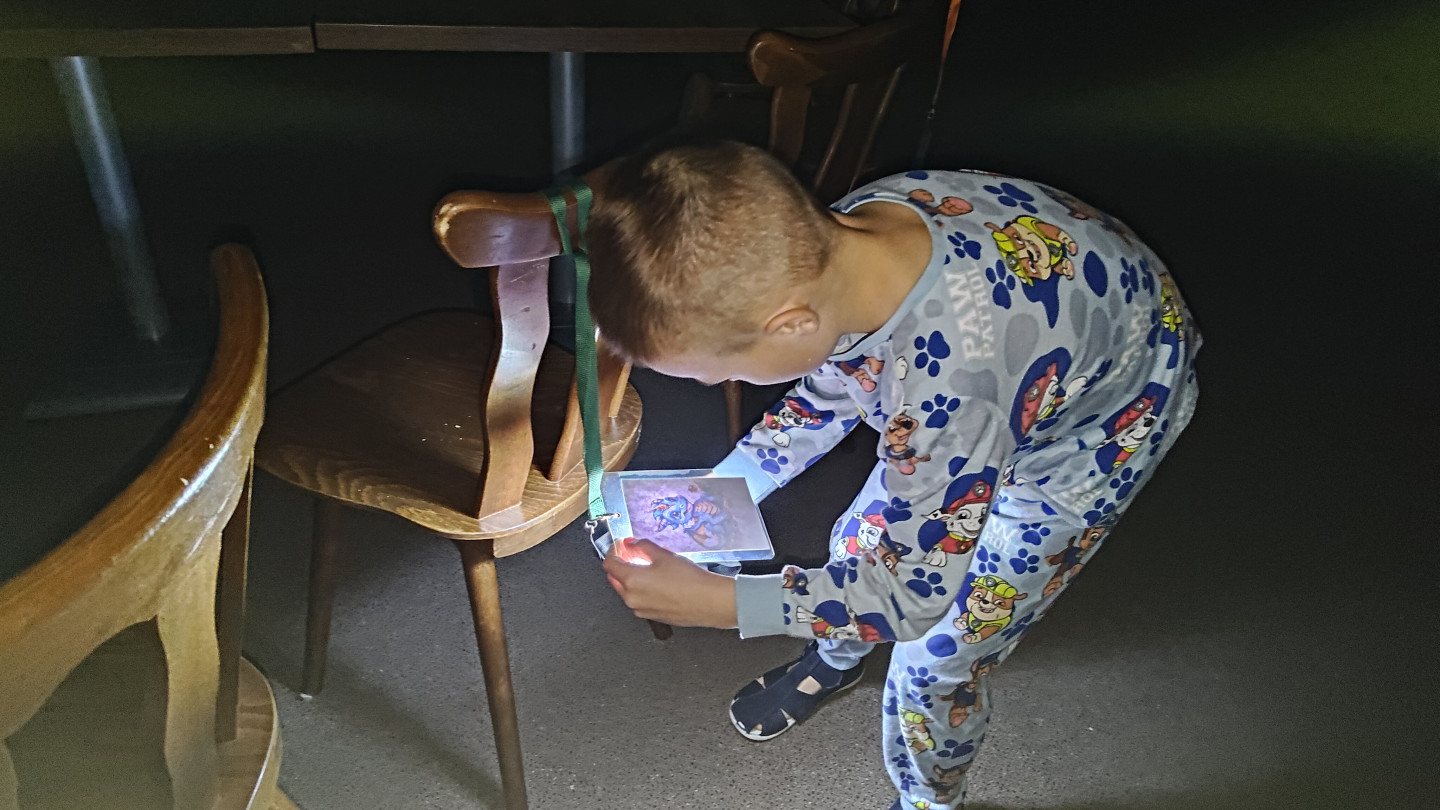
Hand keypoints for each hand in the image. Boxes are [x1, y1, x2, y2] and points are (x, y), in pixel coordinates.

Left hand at [602, 539, 738, 628]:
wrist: (708, 602)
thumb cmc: (689, 580)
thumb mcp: (664, 555)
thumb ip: (644, 546)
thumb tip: (633, 544)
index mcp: (631, 580)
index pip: (609, 564)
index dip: (613, 552)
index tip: (620, 546)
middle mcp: (631, 598)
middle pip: (615, 579)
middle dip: (620, 565)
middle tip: (632, 554)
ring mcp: (640, 610)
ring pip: (627, 591)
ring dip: (631, 579)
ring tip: (649, 568)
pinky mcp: (652, 616)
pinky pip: (639, 601)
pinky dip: (642, 591)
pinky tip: (658, 583)